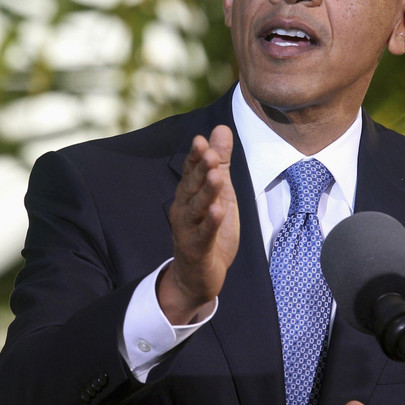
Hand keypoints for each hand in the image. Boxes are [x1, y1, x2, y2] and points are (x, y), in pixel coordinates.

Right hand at [158, 125, 238, 324]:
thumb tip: (221, 129)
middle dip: (200, 169)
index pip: (190, 171)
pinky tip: (218, 210)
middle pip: (191, 186)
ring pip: (197, 208)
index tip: (202, 140)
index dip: (195, 156)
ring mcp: (187, 229)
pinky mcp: (197, 249)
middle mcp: (183, 209)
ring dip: (206, 192)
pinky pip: (204, 234)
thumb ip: (220, 162)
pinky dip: (211, 222)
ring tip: (216, 176)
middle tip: (210, 153)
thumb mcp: (220, 192)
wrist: (198, 275)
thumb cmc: (208, 229)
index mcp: (188, 194)